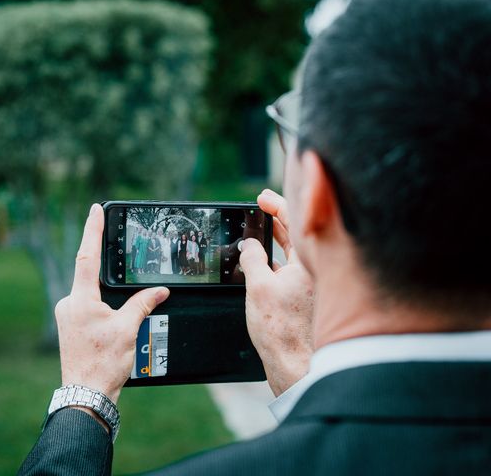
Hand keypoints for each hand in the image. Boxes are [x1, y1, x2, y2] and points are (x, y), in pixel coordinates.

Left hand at [55, 204, 169, 403]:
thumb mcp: (128, 329)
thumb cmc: (103, 364)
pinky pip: (88, 306)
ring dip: (108, 297)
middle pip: (90, 276)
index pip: (87, 257)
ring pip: (91, 294)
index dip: (92, 230)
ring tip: (121, 324)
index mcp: (81, 300)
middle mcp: (69, 304)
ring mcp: (66, 315)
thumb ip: (143, 304)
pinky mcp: (69, 325)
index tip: (95, 209)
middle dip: (108, 273)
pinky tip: (113, 324)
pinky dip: (103, 307)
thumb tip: (160, 290)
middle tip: (119, 276)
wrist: (87, 394)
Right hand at [239, 189, 314, 396]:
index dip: (277, 206)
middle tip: (261, 208)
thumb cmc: (281, 331)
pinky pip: (290, 268)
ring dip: (277, 240)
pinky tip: (263, 261)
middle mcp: (315, 270)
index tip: (262, 198)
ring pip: (293, 252)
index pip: (296, 222)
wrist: (294, 365)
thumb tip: (249, 245)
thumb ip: (252, 259)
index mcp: (310, 262)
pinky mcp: (305, 297)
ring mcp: (311, 283)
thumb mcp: (258, 287)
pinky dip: (277, 260)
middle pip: (297, 234)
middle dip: (277, 219)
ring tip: (260, 230)